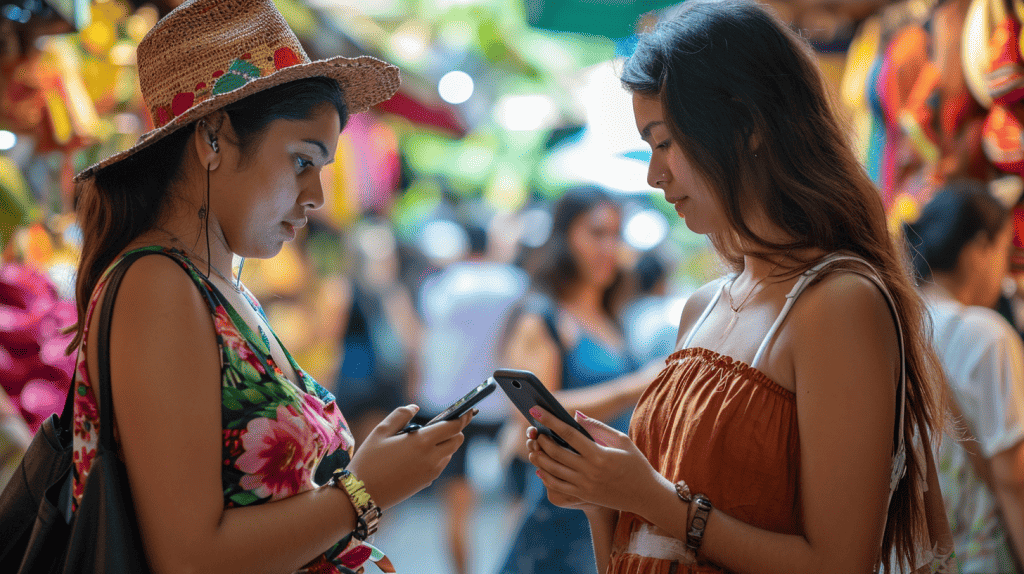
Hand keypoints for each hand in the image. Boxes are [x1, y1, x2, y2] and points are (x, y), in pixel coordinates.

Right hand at [347, 405, 471, 509]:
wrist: (361, 495)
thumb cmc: (369, 460)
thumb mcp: (380, 431)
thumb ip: (400, 415)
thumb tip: (415, 407)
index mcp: (422, 442)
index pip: (453, 427)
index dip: (463, 417)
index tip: (468, 411)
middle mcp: (432, 458)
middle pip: (457, 441)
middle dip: (453, 431)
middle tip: (438, 425)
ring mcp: (431, 473)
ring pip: (448, 453)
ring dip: (443, 445)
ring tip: (420, 441)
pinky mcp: (426, 483)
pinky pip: (439, 465)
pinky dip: (435, 457)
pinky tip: (415, 456)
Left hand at [526, 408, 667, 516]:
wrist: (645, 495)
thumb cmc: (635, 464)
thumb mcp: (622, 440)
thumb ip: (597, 427)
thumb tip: (575, 415)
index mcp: (600, 454)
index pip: (569, 434)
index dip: (550, 421)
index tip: (536, 410)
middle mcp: (589, 471)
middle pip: (557, 452)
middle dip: (542, 439)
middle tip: (534, 430)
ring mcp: (584, 485)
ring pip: (553, 470)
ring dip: (539, 457)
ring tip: (534, 446)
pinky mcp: (583, 496)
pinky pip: (558, 486)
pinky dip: (546, 476)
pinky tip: (540, 467)